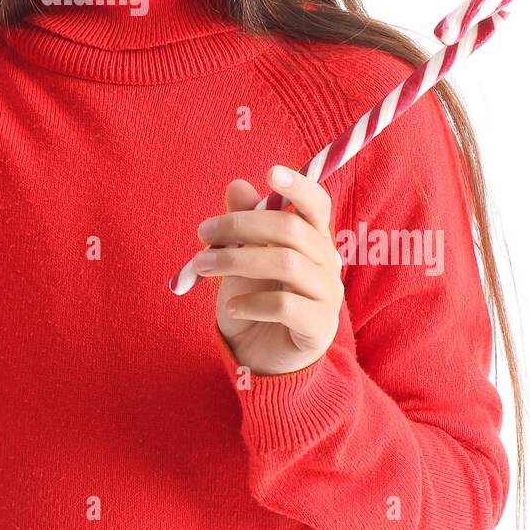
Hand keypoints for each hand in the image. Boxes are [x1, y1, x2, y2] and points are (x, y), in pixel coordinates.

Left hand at [193, 164, 344, 375]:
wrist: (262, 357)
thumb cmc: (254, 299)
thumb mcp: (241, 257)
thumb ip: (243, 222)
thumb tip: (237, 185)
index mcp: (312, 238)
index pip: (317, 204)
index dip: (298, 186)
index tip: (270, 172)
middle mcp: (327, 261)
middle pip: (291, 229)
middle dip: (241, 226)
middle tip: (202, 233)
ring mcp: (327, 295)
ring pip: (286, 263)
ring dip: (236, 260)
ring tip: (203, 267)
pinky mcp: (319, 327)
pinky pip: (284, 306)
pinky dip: (251, 302)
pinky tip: (231, 306)